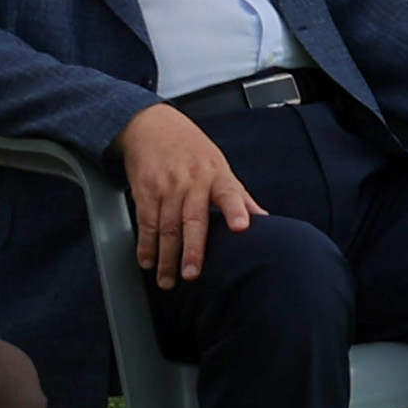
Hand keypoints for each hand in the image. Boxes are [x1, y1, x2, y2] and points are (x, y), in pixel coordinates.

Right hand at [113, 103, 265, 285]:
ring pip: (166, 227)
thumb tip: (263, 219)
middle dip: (192, 249)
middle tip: (192, 275)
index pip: (230, 193)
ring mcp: (166, 186)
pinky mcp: (144, 191)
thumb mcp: (220, 166)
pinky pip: (146, 222)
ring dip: (166, 257)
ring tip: (168, 280)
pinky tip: (147, 261)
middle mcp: (192, 181)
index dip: (237, 210)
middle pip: (192, 218)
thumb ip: (239, 196)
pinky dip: (145, 245)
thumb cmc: (192, 149)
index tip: (241, 227)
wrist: (151, 127)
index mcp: (216, 174)